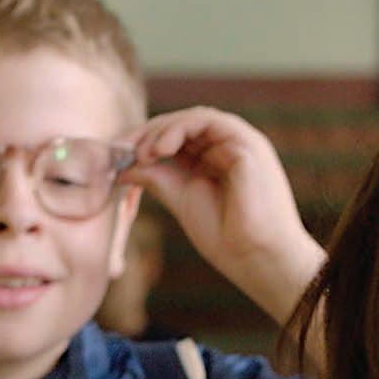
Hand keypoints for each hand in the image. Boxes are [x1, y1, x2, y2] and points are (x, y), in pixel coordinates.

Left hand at [126, 109, 324, 328]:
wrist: (259, 259)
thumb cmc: (228, 240)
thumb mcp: (181, 201)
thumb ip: (156, 178)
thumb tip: (121, 166)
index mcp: (219, 162)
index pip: (178, 139)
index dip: (146, 142)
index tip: (119, 156)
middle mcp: (231, 149)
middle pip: (182, 125)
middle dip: (148, 133)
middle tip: (122, 150)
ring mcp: (242, 144)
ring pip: (193, 119)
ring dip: (161, 130)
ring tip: (141, 153)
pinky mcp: (248, 144)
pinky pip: (207, 121)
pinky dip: (178, 130)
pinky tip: (159, 150)